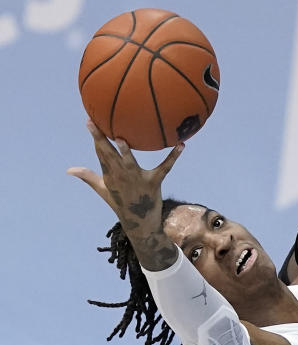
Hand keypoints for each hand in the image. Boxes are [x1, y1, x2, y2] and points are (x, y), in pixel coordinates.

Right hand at [67, 120, 181, 230]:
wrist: (140, 223)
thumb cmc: (121, 203)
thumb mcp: (103, 189)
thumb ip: (88, 177)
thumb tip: (69, 170)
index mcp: (109, 175)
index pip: (101, 153)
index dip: (96, 137)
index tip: (90, 121)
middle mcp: (121, 176)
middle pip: (109, 155)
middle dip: (102, 139)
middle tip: (96, 123)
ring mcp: (137, 179)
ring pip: (130, 163)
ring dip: (126, 152)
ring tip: (123, 139)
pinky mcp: (154, 182)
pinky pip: (165, 167)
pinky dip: (174, 156)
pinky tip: (182, 145)